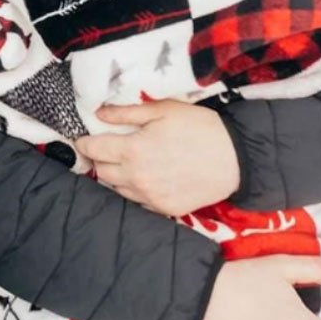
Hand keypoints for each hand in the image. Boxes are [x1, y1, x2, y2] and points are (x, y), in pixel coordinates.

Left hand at [76, 99, 239, 215]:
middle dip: (99, 159)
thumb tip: (99, 113)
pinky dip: (134, 190)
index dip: (85, 143)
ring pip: (116, 189)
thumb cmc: (200, 128)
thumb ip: (126, 113)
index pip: (93, 150)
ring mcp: (150, 197)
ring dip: (115, 176)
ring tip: (127, 162)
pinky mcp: (165, 208)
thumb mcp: (163, 111)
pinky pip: (137, 202)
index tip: (84, 139)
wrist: (235, 159)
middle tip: (108, 148)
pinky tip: (145, 177)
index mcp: (133, 151)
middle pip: (101, 171)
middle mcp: (136, 178)